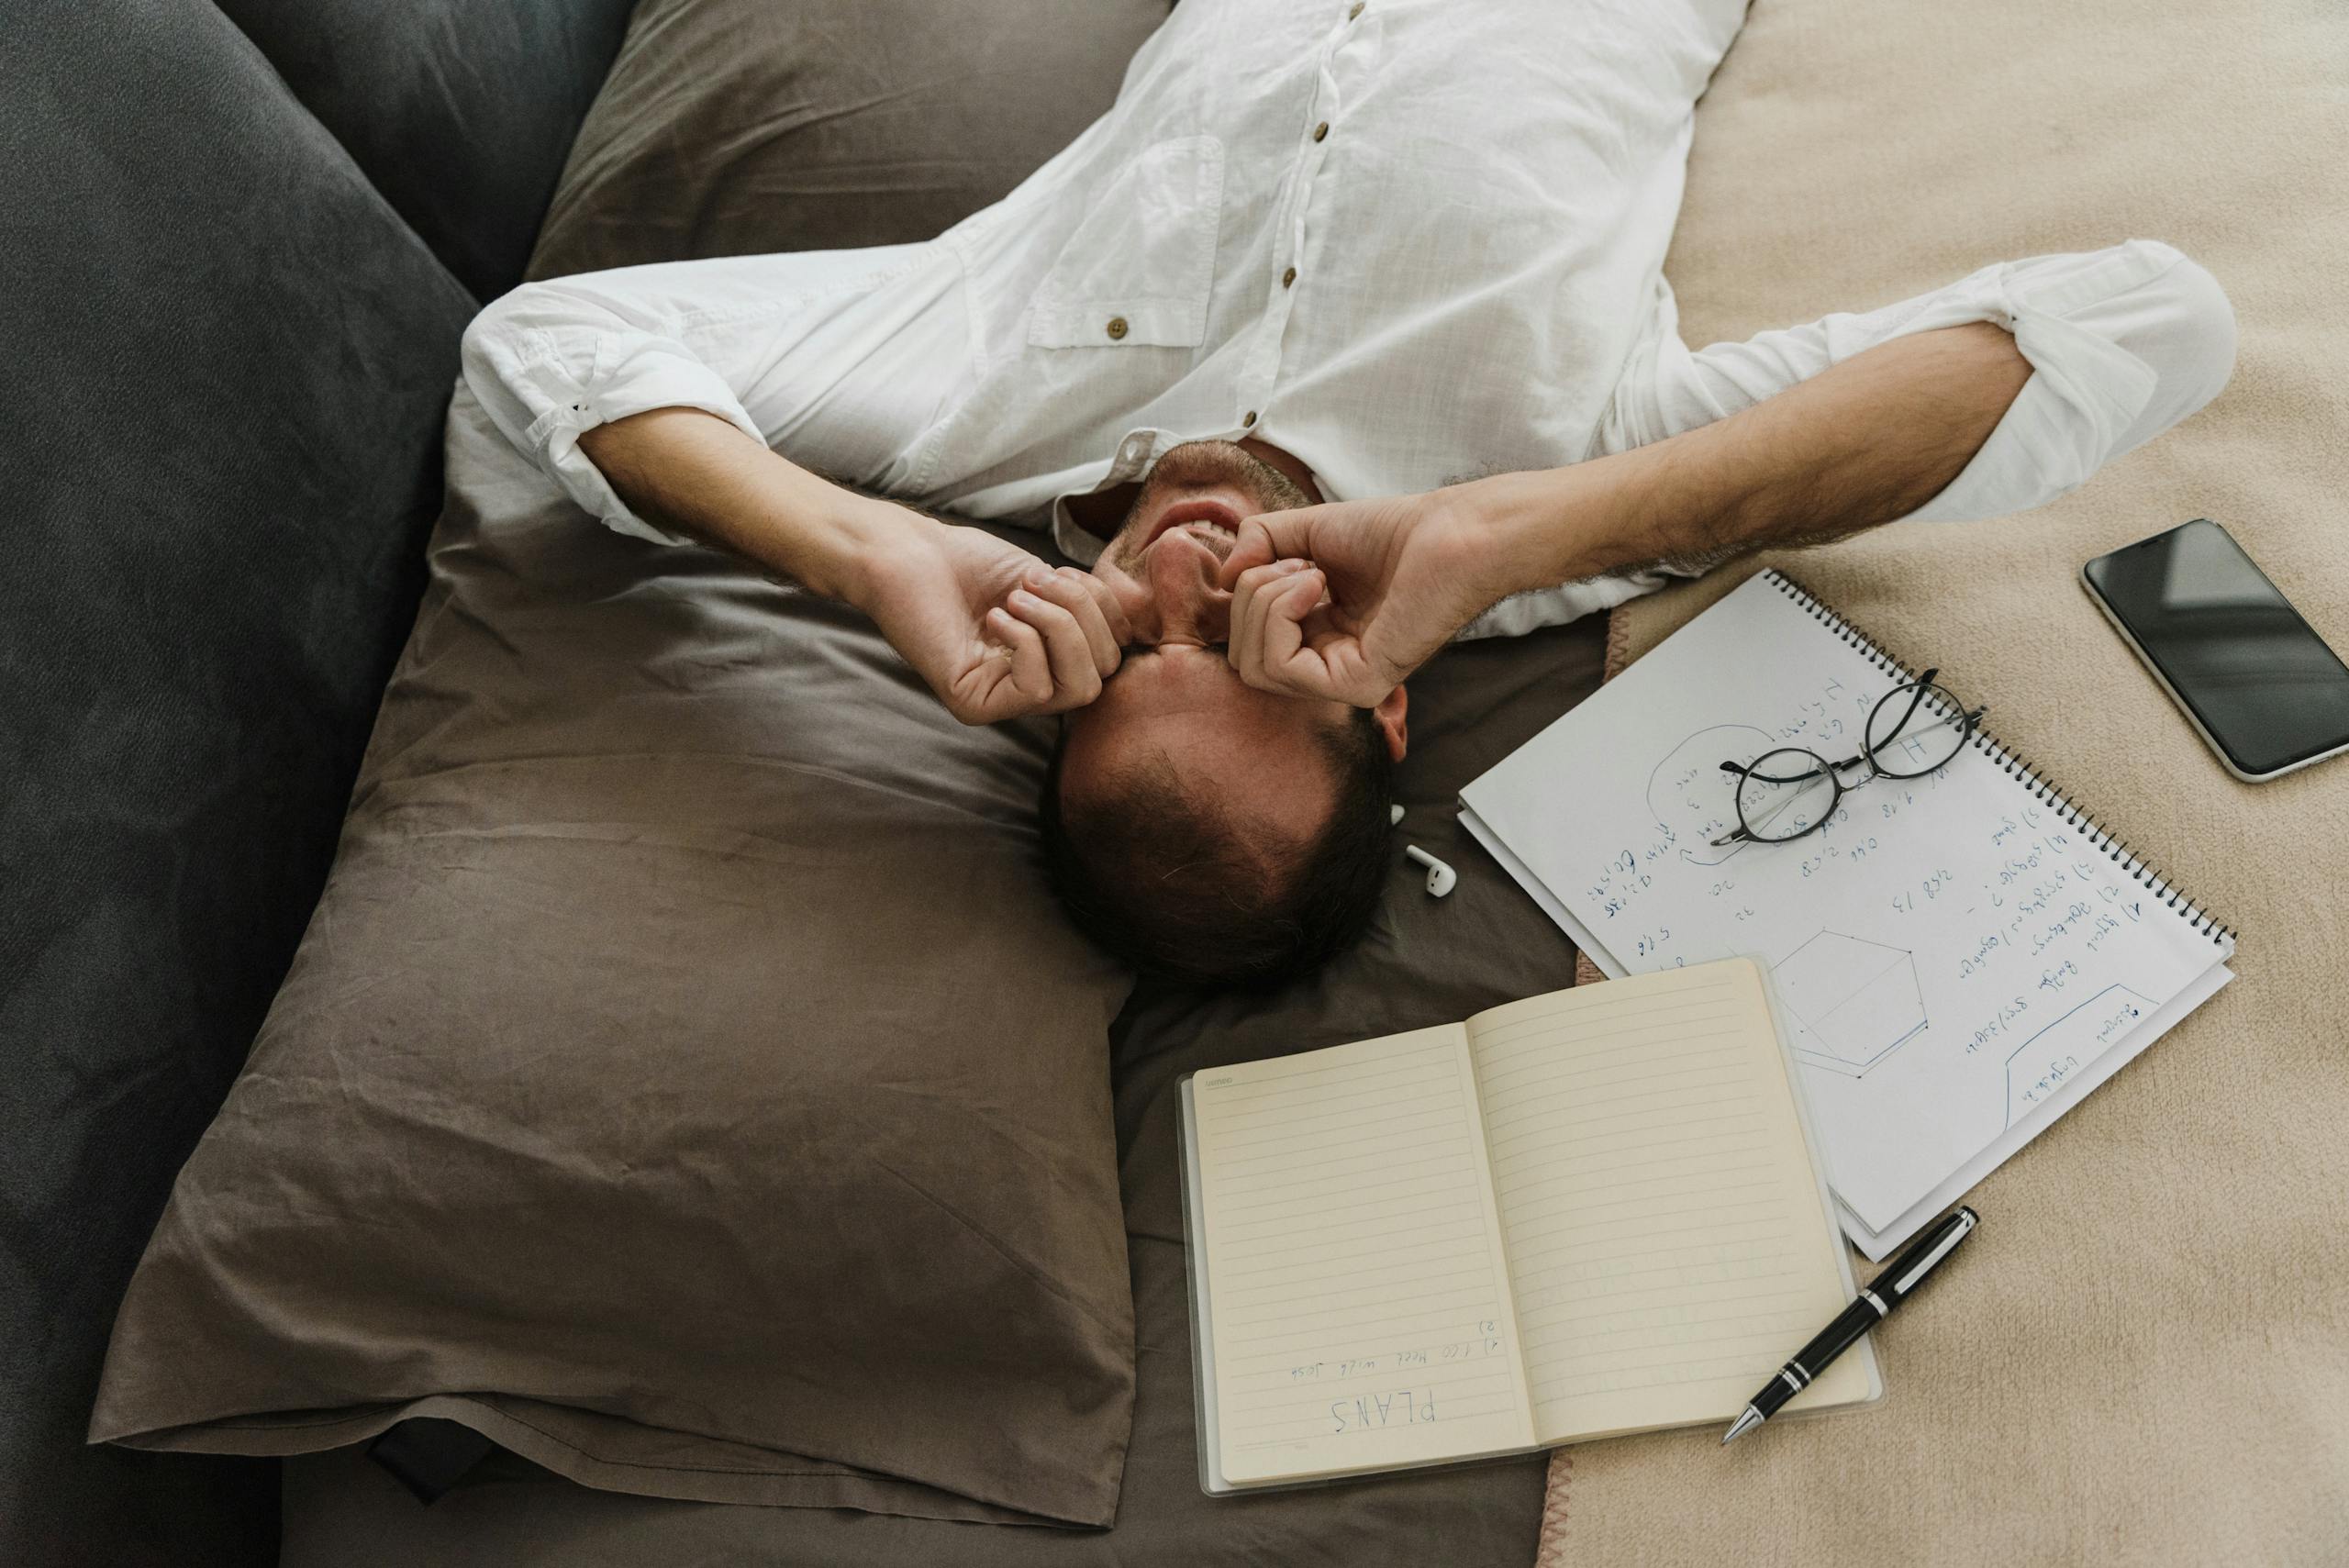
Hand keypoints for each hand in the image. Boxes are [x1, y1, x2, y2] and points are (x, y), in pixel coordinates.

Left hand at [856, 512, 1131, 723]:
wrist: (905, 554)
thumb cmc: (968, 562)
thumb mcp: (1047, 581)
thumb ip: (1090, 606)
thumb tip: (1134, 624)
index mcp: (1052, 656)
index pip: (1112, 653)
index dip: (1104, 609)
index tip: (1064, 572)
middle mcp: (1031, 685)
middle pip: (1104, 672)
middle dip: (1084, 615)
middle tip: (1035, 583)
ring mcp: (1003, 700)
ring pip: (1080, 687)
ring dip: (1058, 628)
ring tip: (1015, 599)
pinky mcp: (975, 706)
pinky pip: (1037, 690)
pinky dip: (1026, 642)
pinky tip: (994, 617)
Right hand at [1218, 489, 1502, 705]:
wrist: (1449, 532)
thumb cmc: (1393, 531)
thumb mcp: (1303, 530)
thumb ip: (1256, 545)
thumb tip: (1224, 578)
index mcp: (1318, 638)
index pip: (1247, 642)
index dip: (1246, 594)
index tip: (1284, 554)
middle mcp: (1328, 666)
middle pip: (1242, 657)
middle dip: (1250, 596)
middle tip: (1299, 563)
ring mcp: (1342, 682)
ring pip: (1254, 666)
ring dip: (1264, 602)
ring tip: (1310, 572)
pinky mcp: (1356, 687)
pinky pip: (1281, 667)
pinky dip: (1282, 614)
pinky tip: (1316, 584)